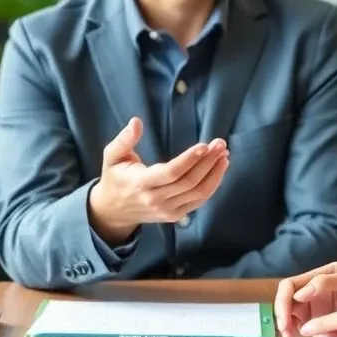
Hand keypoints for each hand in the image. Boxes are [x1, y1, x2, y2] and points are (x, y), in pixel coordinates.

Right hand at [87, 117, 229, 244]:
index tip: (205, 145)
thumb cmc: (115, 178)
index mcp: (140, 183)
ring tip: (224, 154)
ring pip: (198, 193)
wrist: (112, 212)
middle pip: (189, 182)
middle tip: (220, 143)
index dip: (189, 159)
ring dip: (215, 172)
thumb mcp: (112, 156)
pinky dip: (213, 184)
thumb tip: (136, 121)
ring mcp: (167, 210)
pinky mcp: (175, 216)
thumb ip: (124, 139)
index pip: (170, 173)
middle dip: (208, 162)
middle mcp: (155, 200)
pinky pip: (199, 201)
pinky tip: (219, 168)